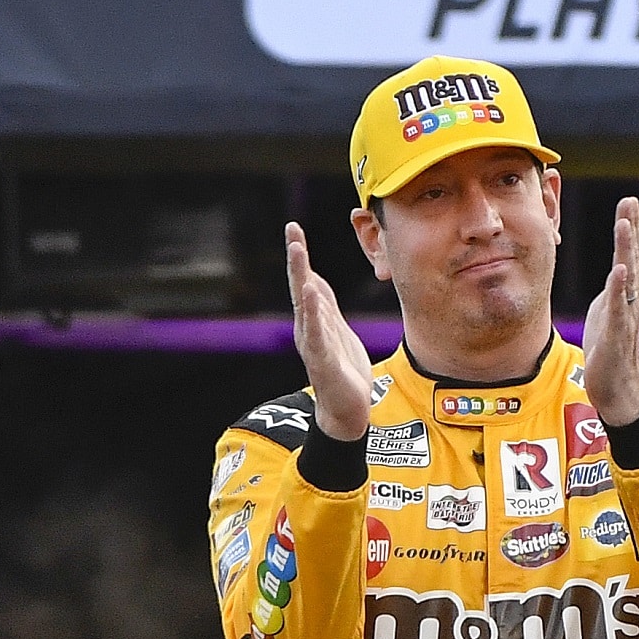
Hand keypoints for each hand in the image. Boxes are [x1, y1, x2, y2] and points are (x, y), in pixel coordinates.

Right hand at [286, 221, 372, 439]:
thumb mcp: (335, 330)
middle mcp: (307, 328)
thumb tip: (313, 279)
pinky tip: (309, 293)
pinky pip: (316, 332)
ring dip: (300, 277)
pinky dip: (312, 312)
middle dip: (297, 259)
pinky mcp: (323, 361)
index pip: (304, 281)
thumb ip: (324, 307)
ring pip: (304, 305)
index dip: (299, 256)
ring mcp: (313, 344)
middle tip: (292, 231)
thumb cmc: (341, 370)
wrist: (347, 410)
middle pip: (300, 288)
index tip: (294, 228)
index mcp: (312, 320)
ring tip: (298, 251)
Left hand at [582, 197, 638, 427]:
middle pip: (632, 258)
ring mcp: (626, 315)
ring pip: (628, 278)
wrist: (618, 385)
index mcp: (627, 290)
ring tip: (625, 226)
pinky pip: (620, 308)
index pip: (630, 253)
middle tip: (630, 202)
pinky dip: (619, 289)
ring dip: (627, 251)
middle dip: (630, 230)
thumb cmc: (615, 342)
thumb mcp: (618, 301)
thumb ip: (629, 275)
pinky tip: (619, 271)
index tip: (629, 200)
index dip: (630, 227)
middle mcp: (631, 298)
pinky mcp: (617, 334)